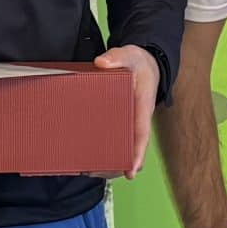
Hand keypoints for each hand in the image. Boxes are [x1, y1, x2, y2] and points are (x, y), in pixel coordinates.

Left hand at [96, 43, 161, 176]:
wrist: (143, 63)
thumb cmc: (138, 63)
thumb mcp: (130, 55)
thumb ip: (117, 57)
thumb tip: (101, 63)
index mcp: (142, 107)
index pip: (141, 133)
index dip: (137, 153)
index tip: (131, 171)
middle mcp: (135, 121)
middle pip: (129, 149)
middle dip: (115, 165)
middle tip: (94, 172)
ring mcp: (126, 124)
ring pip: (120, 148)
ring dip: (106, 162)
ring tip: (84, 170)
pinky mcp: (117, 122)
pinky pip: (111, 139)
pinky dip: (100, 149)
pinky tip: (83, 156)